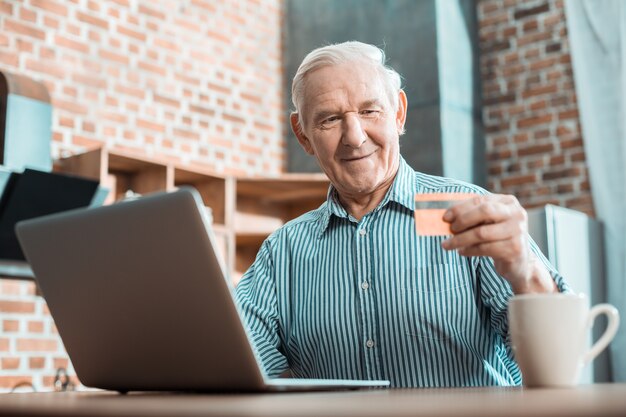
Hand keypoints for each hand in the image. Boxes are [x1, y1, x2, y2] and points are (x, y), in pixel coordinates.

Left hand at [441, 194, 555, 293]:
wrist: (519, 262)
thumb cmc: (498, 238)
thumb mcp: (488, 223)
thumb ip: (472, 216)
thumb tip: (446, 217)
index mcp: (508, 202)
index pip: (481, 200)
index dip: (460, 208)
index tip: (445, 217)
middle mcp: (516, 214)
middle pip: (485, 211)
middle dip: (463, 220)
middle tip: (450, 229)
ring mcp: (518, 231)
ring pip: (482, 233)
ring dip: (460, 239)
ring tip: (448, 244)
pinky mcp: (514, 248)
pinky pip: (485, 248)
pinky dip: (469, 250)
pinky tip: (461, 252)